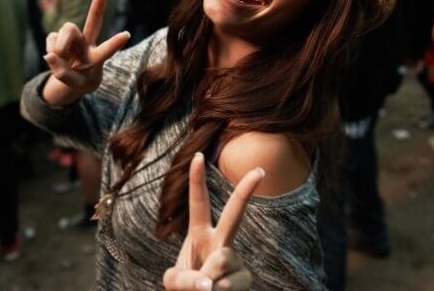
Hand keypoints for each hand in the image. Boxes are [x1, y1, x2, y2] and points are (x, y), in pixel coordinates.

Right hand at [42, 0, 130, 104]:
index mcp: (97, 56)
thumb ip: (63, 74)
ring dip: (60, 46)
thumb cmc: (81, 80)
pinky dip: (51, 49)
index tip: (127, 34)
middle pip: (93, 22)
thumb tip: (49, 55)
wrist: (73, 77)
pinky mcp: (58, 36)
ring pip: (67, 29)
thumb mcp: (76, 85)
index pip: (107, 50)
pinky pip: (51, 38)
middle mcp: (87, 43)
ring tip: (62, 57)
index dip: (115, 43)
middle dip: (98, 6)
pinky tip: (54, 56)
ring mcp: (73, 38)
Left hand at [162, 153, 263, 290]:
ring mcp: (234, 258)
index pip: (198, 203)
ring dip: (208, 278)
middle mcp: (220, 241)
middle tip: (259, 171)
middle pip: (233, 214)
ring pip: (222, 258)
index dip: (196, 180)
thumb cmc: (185, 288)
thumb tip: (210, 284)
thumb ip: (186, 279)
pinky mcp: (245, 276)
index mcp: (199, 234)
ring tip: (205, 288)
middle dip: (245, 191)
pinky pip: (230, 281)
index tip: (197, 155)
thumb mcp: (174, 281)